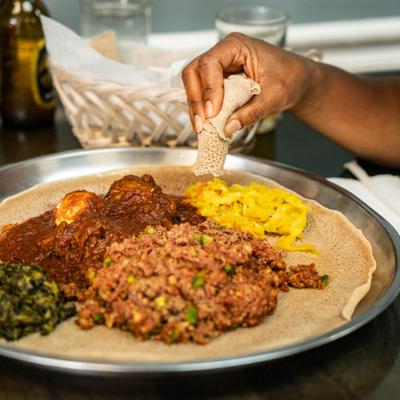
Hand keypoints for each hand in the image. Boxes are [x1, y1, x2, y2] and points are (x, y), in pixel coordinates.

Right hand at [182, 33, 317, 135]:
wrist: (297, 80)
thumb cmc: (290, 78)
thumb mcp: (274, 97)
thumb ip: (252, 112)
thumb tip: (228, 127)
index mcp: (236, 46)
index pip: (210, 64)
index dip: (208, 89)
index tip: (213, 113)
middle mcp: (223, 54)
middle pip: (194, 73)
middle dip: (195, 100)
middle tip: (201, 125)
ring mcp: (218, 68)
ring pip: (194, 85)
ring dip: (196, 108)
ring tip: (202, 130)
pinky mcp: (218, 83)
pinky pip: (203, 96)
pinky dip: (202, 111)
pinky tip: (207, 126)